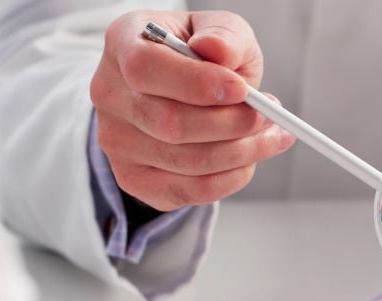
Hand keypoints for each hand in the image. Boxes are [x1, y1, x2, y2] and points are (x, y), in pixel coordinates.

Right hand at [89, 11, 295, 211]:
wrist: (179, 89)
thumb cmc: (200, 56)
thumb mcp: (218, 29)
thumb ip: (223, 35)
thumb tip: (218, 51)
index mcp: (123, 44)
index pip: (145, 68)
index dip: (197, 83)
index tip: (242, 90)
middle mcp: (110, 94)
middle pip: (169, 123)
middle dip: (232, 123)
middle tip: (269, 115)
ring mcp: (116, 142)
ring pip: (185, 162)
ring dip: (241, 152)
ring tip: (271, 134)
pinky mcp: (134, 178)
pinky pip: (188, 191)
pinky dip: (231, 178)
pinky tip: (250, 158)